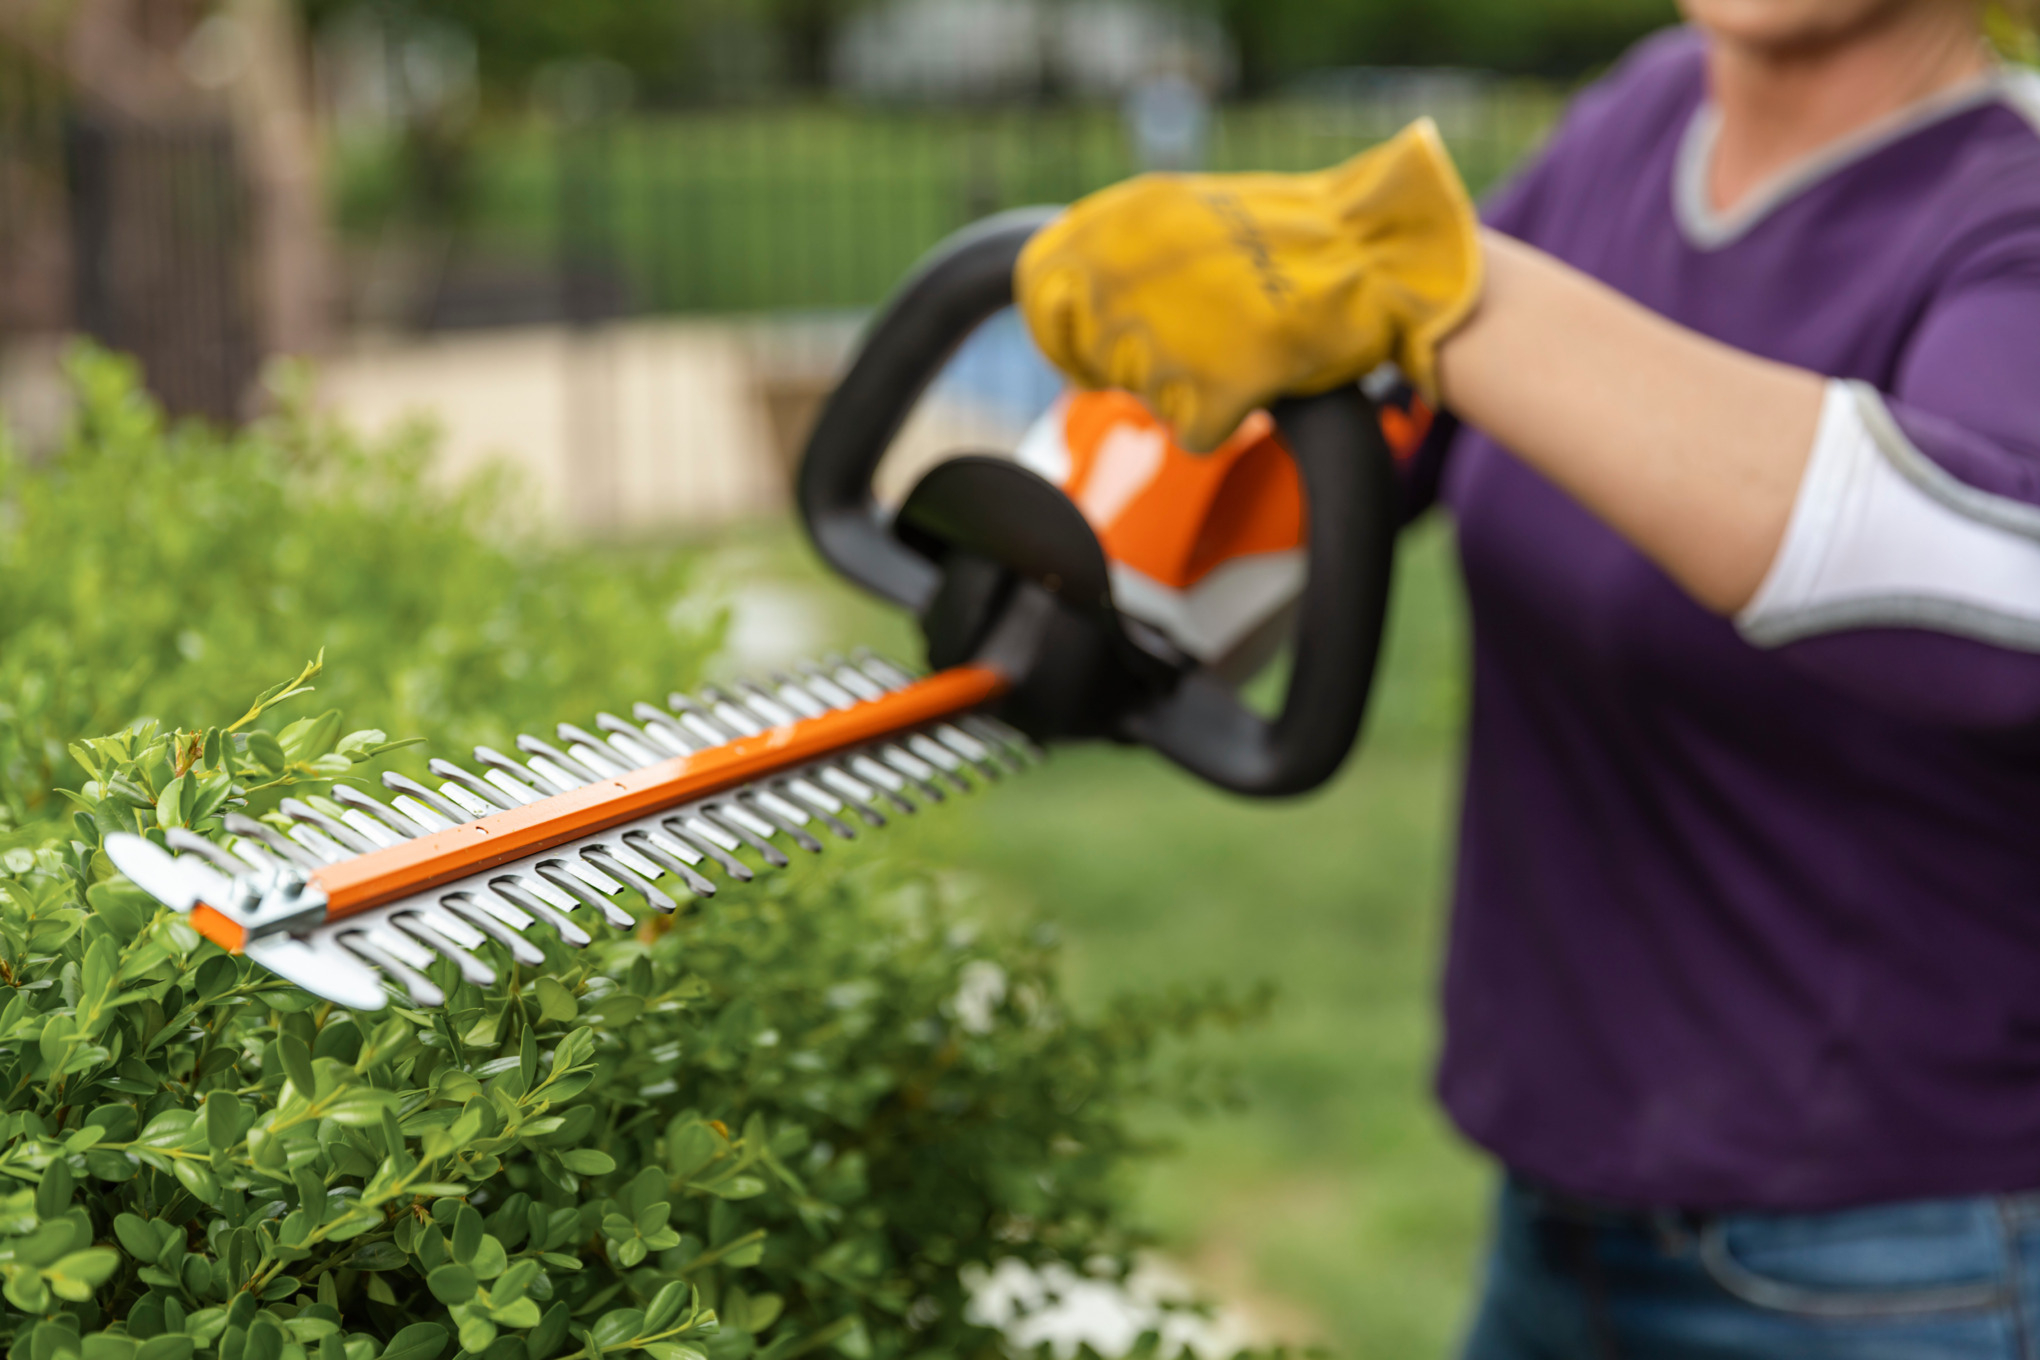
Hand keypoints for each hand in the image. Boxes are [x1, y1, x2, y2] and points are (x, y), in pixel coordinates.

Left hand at [1016, 119, 1482, 451]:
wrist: (1386, 255)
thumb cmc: (1296, 240)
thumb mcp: (1191, 214)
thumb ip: (1123, 249)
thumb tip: (1062, 296)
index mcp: (1127, 218)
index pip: (1037, 287)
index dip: (1058, 329)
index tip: (1087, 345)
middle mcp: (1135, 271)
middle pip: (1090, 354)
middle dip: (1129, 366)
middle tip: (1188, 346)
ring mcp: (1174, 330)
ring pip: (1141, 395)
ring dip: (1182, 387)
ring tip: (1234, 347)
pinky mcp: (1216, 383)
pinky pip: (1192, 431)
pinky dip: (1223, 419)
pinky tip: (1256, 379)